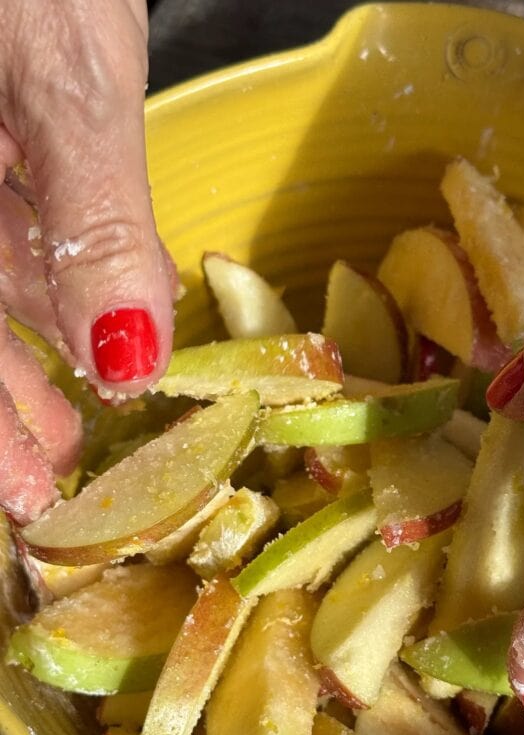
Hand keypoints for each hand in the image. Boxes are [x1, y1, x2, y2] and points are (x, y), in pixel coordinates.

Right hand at [0, 1, 173, 523]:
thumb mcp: (60, 65)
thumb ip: (88, 217)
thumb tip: (121, 356)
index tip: (22, 489)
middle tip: (45, 477)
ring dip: (21, 345)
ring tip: (68, 419)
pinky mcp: (2, 121)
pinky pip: (9, 207)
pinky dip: (42, 264)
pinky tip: (78, 316)